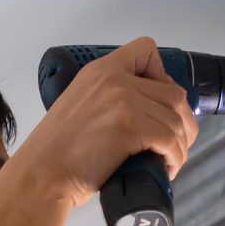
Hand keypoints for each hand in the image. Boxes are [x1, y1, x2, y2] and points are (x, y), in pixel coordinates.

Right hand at [14, 38, 198, 207]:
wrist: (41, 175)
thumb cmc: (57, 151)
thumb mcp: (80, 104)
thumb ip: (108, 96)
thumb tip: (145, 110)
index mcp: (101, 70)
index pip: (146, 49)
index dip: (163, 75)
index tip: (160, 101)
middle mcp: (114, 80)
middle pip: (173, 93)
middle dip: (183, 120)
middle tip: (176, 141)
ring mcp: (123, 102)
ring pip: (176, 119)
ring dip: (181, 144)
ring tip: (171, 160)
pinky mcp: (130, 127)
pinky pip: (171, 140)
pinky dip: (176, 157)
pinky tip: (167, 167)